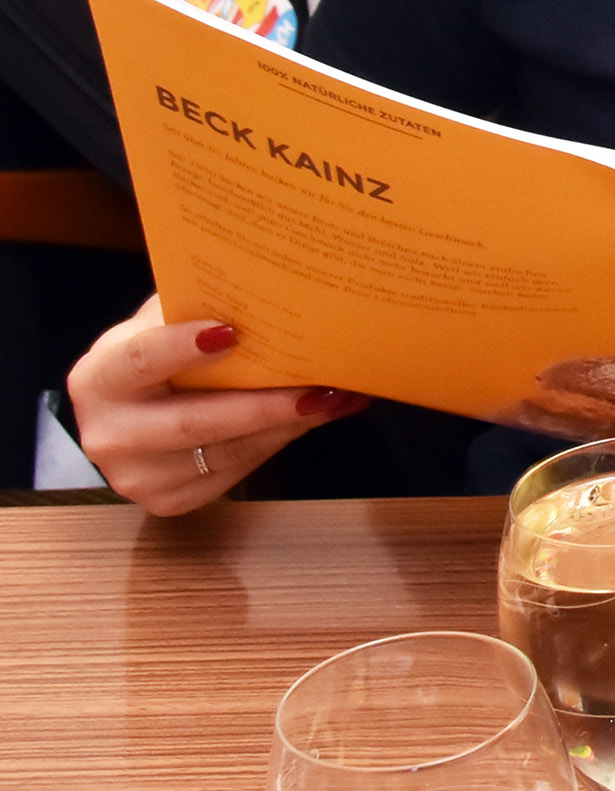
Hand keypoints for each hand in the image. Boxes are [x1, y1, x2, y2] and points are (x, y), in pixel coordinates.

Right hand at [66, 296, 367, 514]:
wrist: (131, 413)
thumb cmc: (157, 356)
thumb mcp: (161, 324)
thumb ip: (198, 308)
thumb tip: (273, 289)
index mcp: (100, 378)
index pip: (141, 360)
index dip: (183, 347)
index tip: (232, 332)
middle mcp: (109, 433)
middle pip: (196, 421)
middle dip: (266, 405)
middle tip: (322, 385)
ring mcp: (137, 475)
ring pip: (227, 452)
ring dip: (290, 425)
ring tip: (339, 397)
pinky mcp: (169, 501)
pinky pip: (237, 471)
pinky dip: (282, 441)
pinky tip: (318, 416)